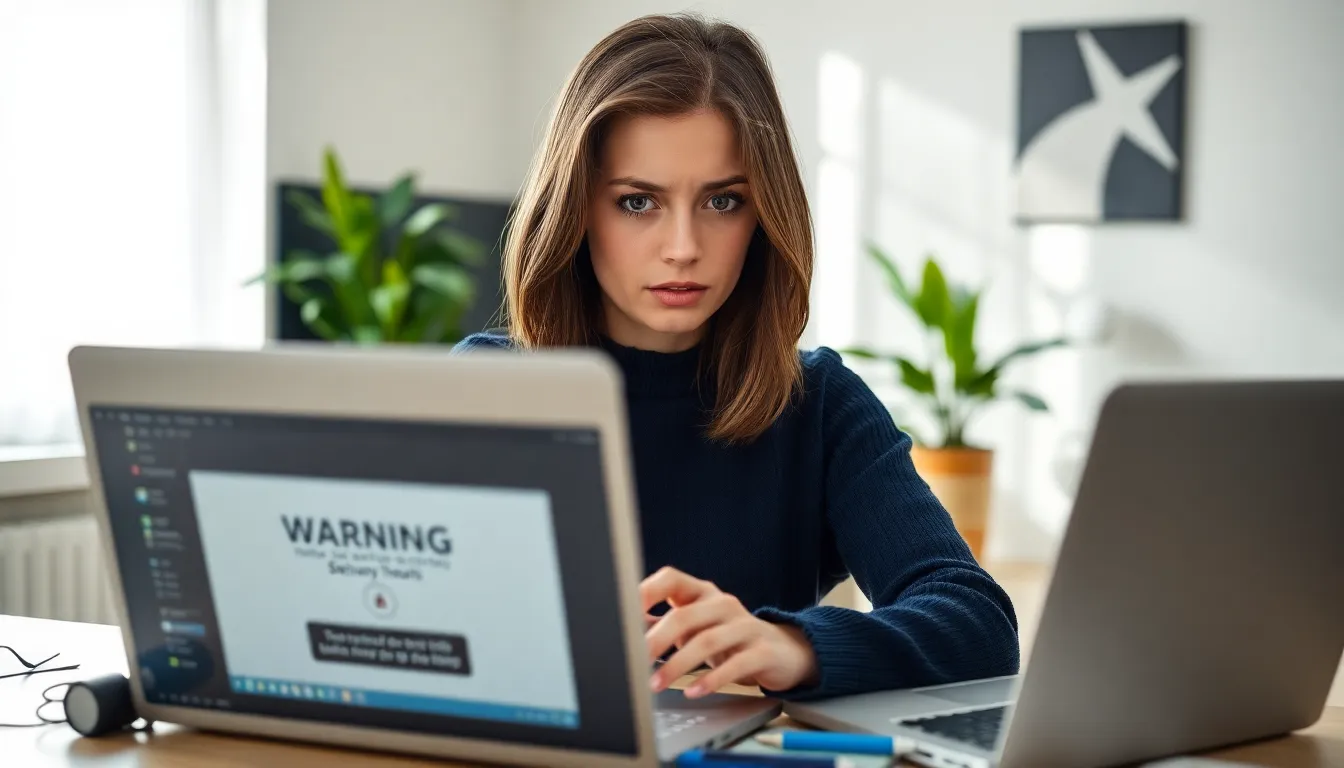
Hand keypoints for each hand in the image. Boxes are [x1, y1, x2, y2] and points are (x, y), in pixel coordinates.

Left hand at [642, 566, 818, 697]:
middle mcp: (722, 603)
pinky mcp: (762, 651)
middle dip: (656, 640)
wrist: (783, 652)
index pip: (670, 579)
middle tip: (635, 661)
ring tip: (656, 684)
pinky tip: (693, 691)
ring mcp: (745, 625)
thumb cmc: (728, 639)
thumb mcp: (696, 628)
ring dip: (677, 665)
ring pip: (707, 641)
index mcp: (702, 593)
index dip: (646, 592)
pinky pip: (734, 665)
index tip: (624, 613)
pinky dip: (711, 680)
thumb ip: (664, 627)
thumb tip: (625, 635)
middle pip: (685, 616)